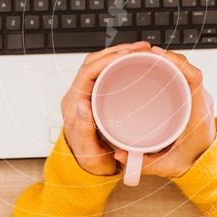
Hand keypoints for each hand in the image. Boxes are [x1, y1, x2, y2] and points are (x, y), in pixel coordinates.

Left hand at [61, 41, 151, 174]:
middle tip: (142, 48)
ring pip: (101, 64)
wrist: (88, 167)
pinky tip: (137, 63)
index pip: (87, 71)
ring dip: (120, 54)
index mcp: (73, 103)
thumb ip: (83, 128)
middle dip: (118, 51)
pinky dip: (122, 64)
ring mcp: (87, 93)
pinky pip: (106, 72)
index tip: (128, 54)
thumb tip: (82, 103)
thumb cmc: (88, 160)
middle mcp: (78, 94)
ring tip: (143, 51)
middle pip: (95, 62)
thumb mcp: (87, 149)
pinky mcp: (97, 95)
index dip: (107, 59)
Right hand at [114, 46, 215, 177]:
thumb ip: (145, 164)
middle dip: (167, 57)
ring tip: (147, 57)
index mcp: (198, 113)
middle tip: (144, 53)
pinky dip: (172, 69)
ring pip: (187, 71)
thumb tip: (118, 155)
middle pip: (188, 69)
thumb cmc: (193, 163)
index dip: (177, 63)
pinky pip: (186, 77)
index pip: (194, 78)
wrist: (211, 164)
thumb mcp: (170, 167)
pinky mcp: (195, 98)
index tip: (157, 54)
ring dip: (169, 61)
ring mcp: (200, 98)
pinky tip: (156, 67)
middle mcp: (201, 101)